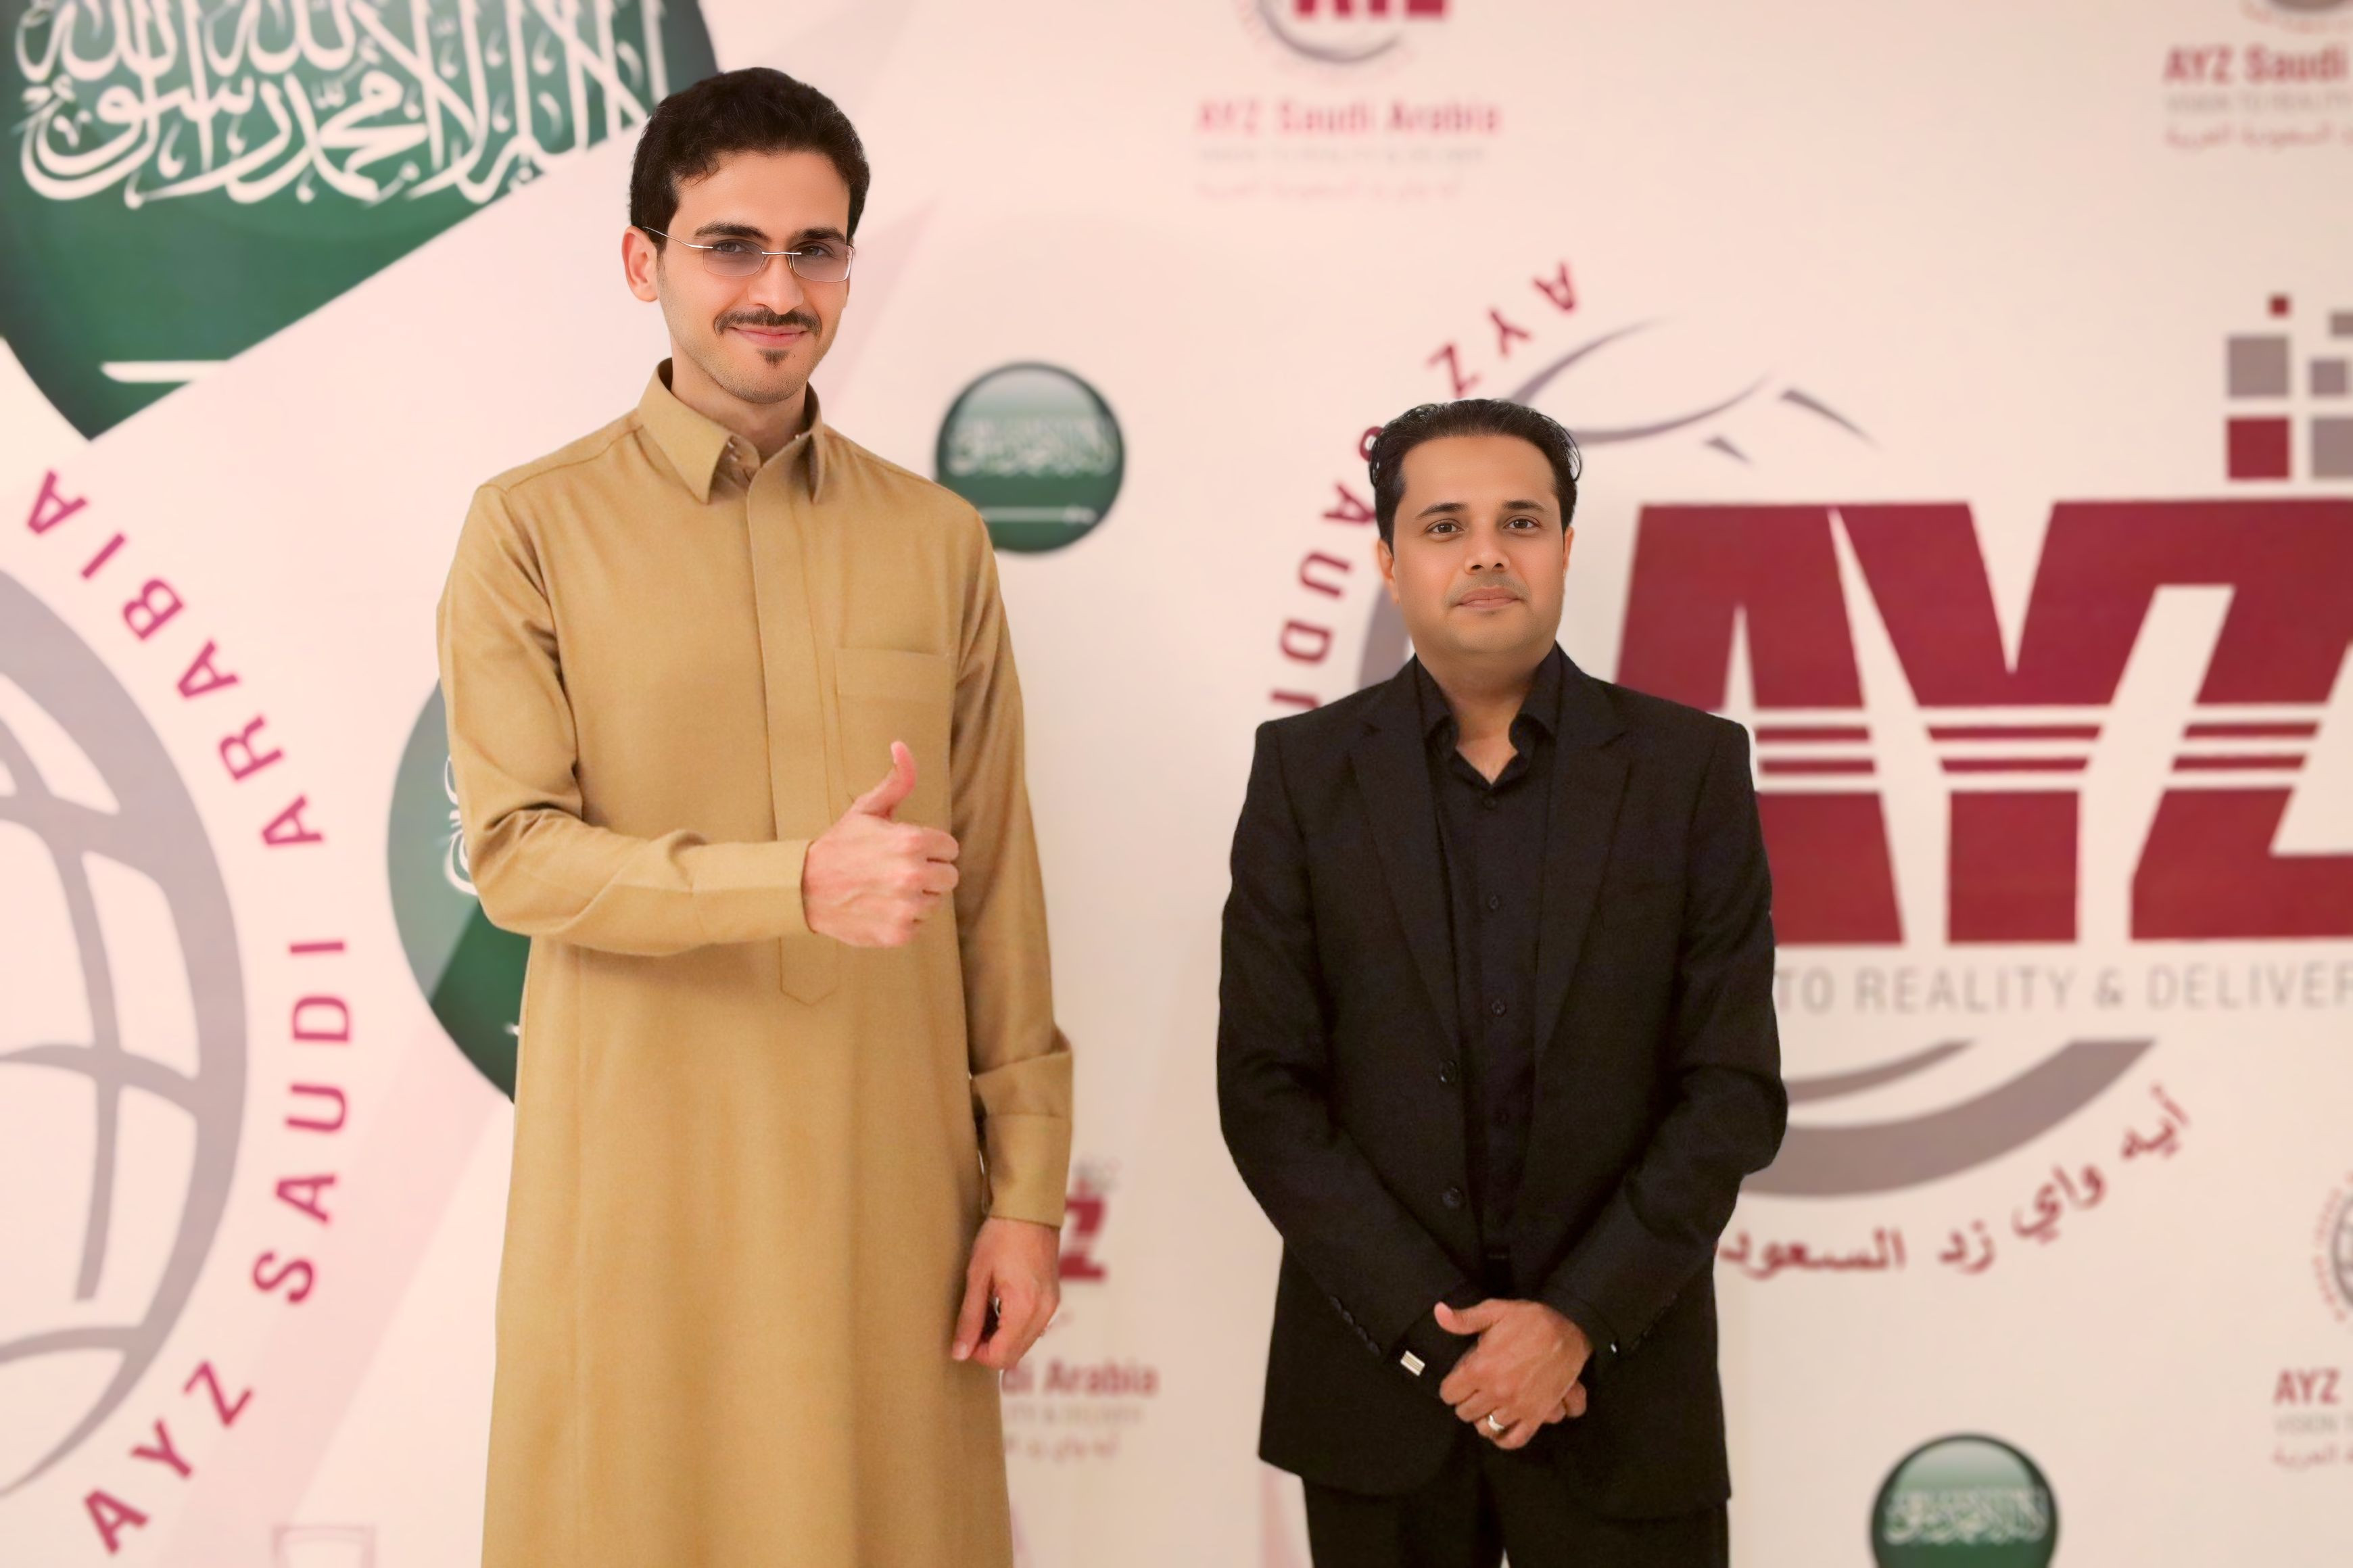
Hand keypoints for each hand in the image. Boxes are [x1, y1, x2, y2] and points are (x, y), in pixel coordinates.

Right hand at [803, 742, 959, 946]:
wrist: (804, 888)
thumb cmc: (840, 846)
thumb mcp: (867, 809)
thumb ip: (897, 781)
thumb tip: (902, 746)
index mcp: (912, 842)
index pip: (949, 849)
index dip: (929, 849)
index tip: (906, 850)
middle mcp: (913, 875)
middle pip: (948, 878)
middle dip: (928, 873)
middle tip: (898, 871)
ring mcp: (906, 907)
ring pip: (934, 903)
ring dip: (916, 897)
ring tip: (886, 889)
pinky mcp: (898, 933)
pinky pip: (919, 926)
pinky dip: (903, 920)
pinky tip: (880, 907)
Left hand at [951, 1217, 1060, 1370]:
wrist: (1030, 1210)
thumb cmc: (1001, 1236)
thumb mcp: (977, 1277)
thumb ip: (969, 1318)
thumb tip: (959, 1352)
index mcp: (1024, 1307)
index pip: (1001, 1356)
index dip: (976, 1354)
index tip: (962, 1338)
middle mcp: (1044, 1312)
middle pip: (1014, 1355)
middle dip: (988, 1349)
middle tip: (970, 1326)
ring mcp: (1052, 1306)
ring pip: (1024, 1344)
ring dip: (1001, 1339)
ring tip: (983, 1313)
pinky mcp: (1053, 1299)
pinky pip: (1033, 1328)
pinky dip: (1014, 1328)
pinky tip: (999, 1307)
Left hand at [1435, 1299, 1591, 1449]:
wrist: (1570, 1332)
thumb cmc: (1530, 1320)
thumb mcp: (1495, 1311)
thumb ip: (1464, 1318)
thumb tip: (1438, 1312)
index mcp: (1480, 1368)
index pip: (1449, 1393)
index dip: (1451, 1387)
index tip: (1458, 1381)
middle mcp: (1495, 1392)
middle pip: (1465, 1412)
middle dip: (1464, 1402)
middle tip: (1472, 1391)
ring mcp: (1516, 1407)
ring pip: (1486, 1427)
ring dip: (1482, 1419)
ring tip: (1486, 1407)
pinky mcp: (1536, 1415)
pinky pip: (1515, 1439)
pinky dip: (1504, 1439)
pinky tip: (1500, 1430)